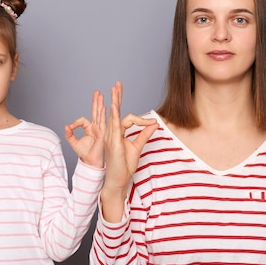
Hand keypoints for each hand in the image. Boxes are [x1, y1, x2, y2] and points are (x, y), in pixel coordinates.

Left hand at [64, 90, 106, 168]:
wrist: (89, 162)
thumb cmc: (84, 153)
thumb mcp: (73, 142)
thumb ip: (69, 134)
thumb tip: (66, 126)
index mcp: (90, 129)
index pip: (84, 120)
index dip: (76, 122)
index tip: (70, 127)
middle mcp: (96, 128)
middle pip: (96, 112)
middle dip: (96, 102)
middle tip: (97, 93)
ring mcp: (100, 130)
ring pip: (100, 115)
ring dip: (100, 104)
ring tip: (101, 95)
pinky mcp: (102, 134)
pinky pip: (102, 122)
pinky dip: (102, 115)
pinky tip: (103, 107)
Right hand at [103, 81, 157, 199]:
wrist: (118, 180)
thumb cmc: (124, 166)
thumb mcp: (137, 147)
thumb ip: (144, 134)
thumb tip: (154, 124)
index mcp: (117, 134)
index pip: (127, 119)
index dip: (141, 120)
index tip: (153, 123)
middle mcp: (112, 133)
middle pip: (115, 111)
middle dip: (117, 97)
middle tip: (117, 84)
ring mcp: (111, 137)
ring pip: (113, 115)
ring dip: (115, 101)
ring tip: (115, 89)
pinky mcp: (114, 142)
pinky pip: (114, 126)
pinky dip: (114, 115)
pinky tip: (114, 106)